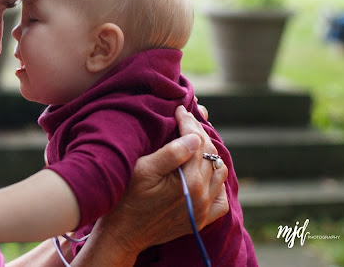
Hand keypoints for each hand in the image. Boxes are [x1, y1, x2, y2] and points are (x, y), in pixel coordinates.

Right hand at [79, 106, 227, 264]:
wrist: (122, 233)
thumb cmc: (126, 198)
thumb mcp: (143, 170)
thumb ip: (171, 153)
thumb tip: (195, 137)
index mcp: (189, 181)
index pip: (198, 142)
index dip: (188, 122)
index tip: (180, 109)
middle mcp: (202, 196)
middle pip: (210, 155)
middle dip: (199, 133)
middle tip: (187, 119)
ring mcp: (203, 210)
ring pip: (219, 173)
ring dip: (210, 156)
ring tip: (195, 142)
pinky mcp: (200, 220)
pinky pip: (221, 200)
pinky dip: (217, 184)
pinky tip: (204, 173)